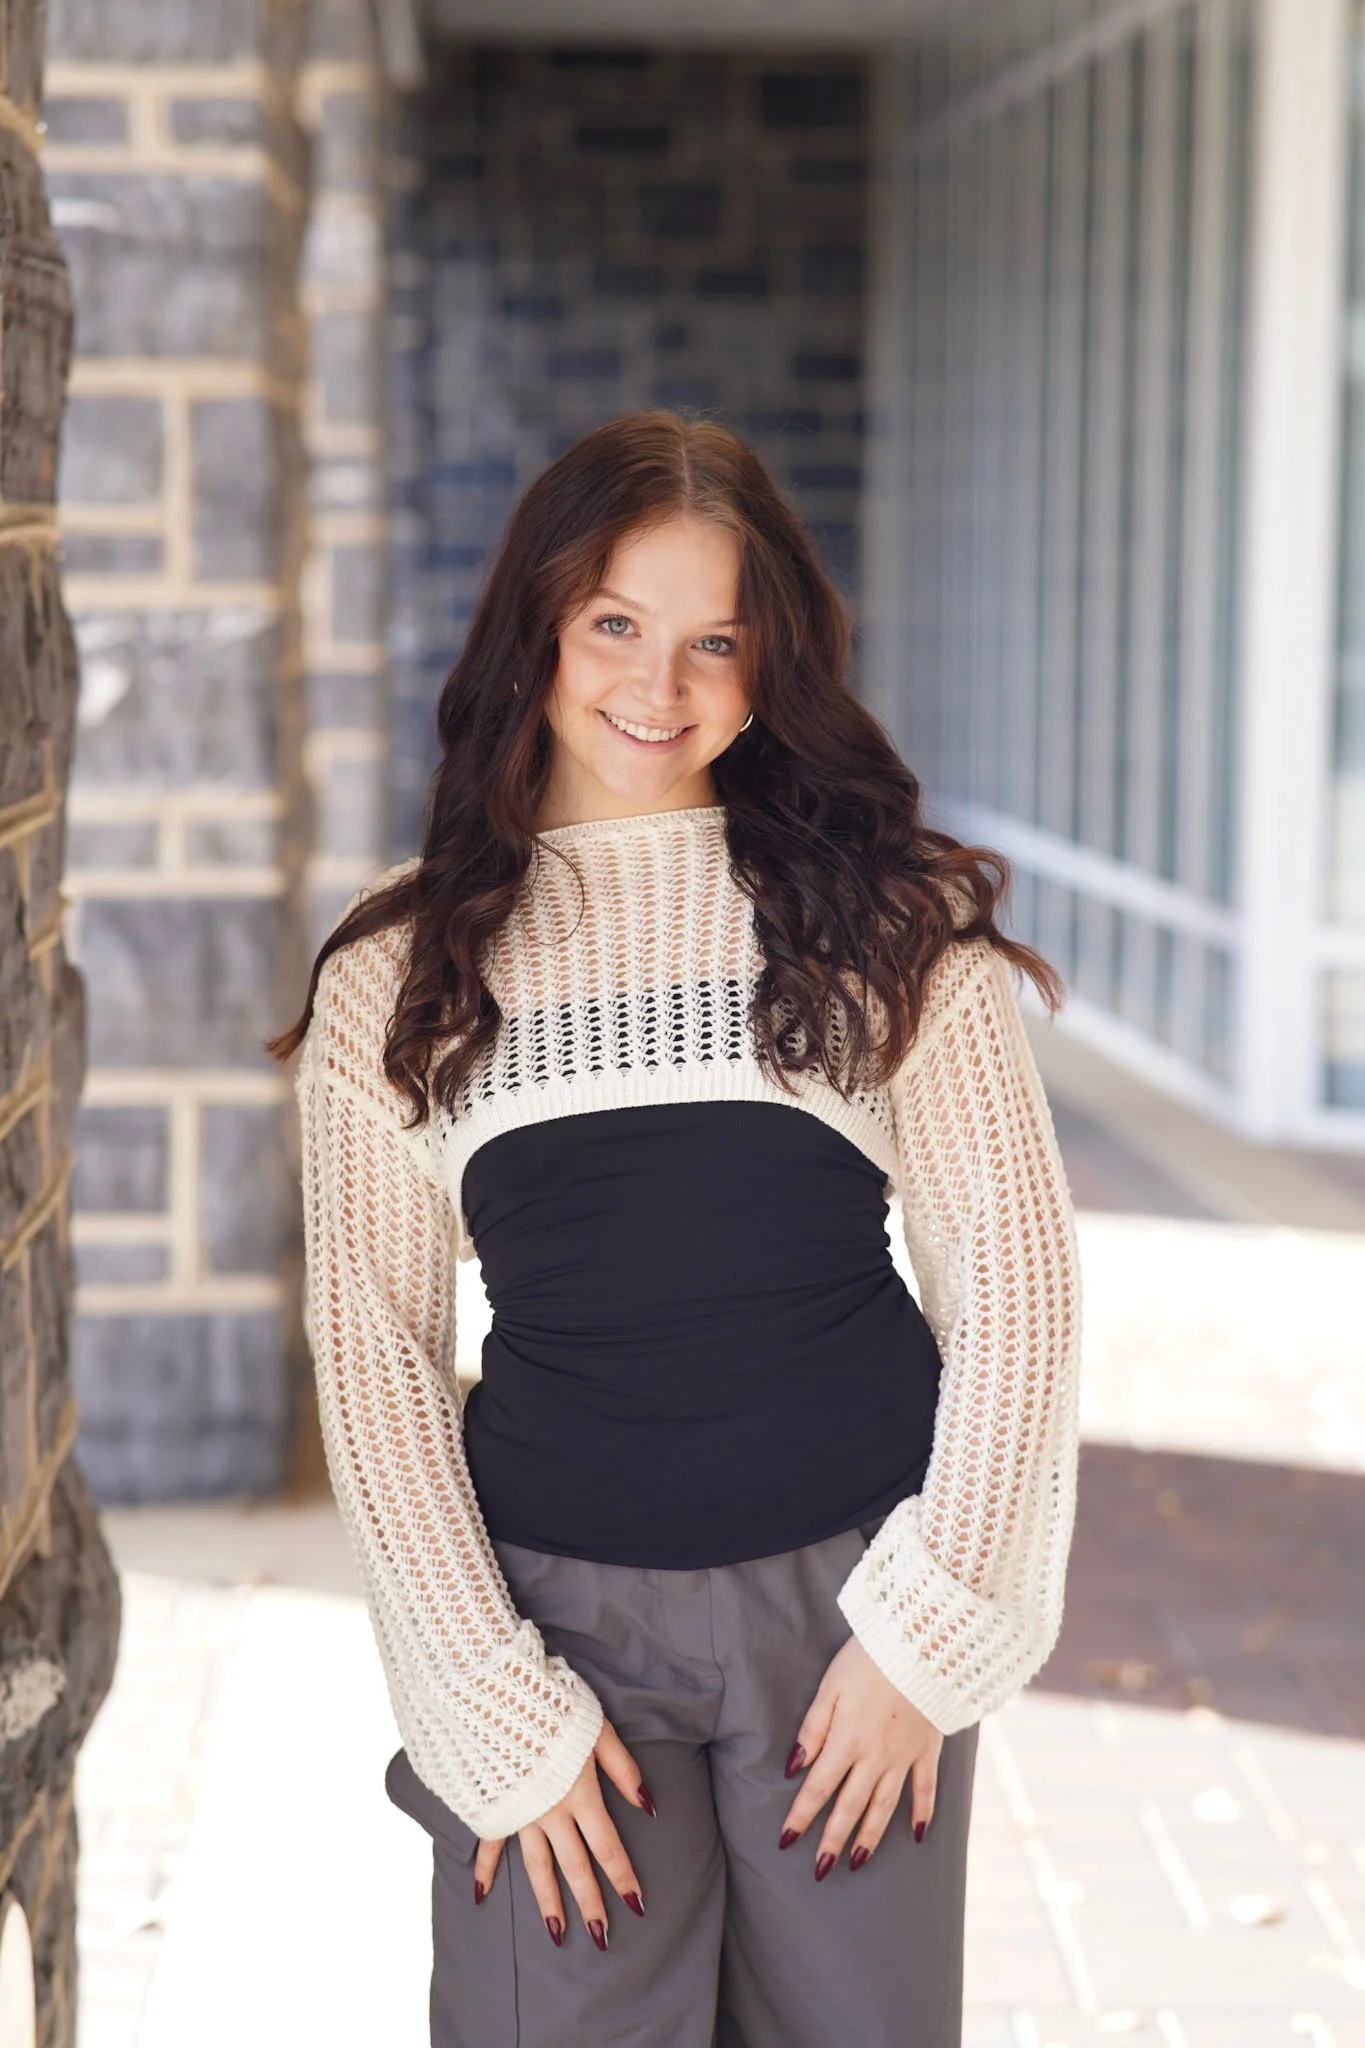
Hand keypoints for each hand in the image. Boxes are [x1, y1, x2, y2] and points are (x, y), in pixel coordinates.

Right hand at [473, 1715, 653, 1947]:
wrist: (492, 1696)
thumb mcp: (596, 1728)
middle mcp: (551, 1812)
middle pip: (575, 1866)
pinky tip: (482, 1896)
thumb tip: (648, 1806)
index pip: (607, 1846)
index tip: (637, 1907)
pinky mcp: (493, 1807)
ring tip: (557, 1934)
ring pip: (536, 1867)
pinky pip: (489, 1845)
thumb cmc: (551, 1705)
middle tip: (600, 1937)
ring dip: (548, 1902)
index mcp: (579, 1794)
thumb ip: (623, 1768)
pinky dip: (485, 1870)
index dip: (623, 1877)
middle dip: (590, 1903)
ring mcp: (520, 1813)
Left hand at [778, 1633, 942, 1875]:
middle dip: (833, 1841)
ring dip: (870, 1837)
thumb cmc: (869, 1658)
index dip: (801, 1816)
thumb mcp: (831, 1686)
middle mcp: (876, 1757)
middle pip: (850, 1807)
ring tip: (858, 1863)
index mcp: (847, 1741)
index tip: (786, 1841)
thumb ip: (813, 1728)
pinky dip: (922, 1813)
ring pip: (884, 1806)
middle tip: (820, 1870)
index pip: (818, 1788)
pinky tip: (916, 1835)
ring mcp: (904, 1757)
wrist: (923, 1642)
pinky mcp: (927, 1750)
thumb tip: (794, 1766)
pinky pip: (925, 1789)